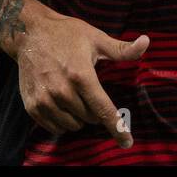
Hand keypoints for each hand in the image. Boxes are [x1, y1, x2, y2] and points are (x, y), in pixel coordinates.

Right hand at [13, 2, 149, 147]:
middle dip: (94, 109)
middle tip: (87, 89)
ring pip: (72, 125)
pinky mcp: (32, 106)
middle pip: (89, 118)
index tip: (127, 142)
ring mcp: (45, 100)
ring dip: (78, 117)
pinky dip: (62, 120)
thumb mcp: (96, 38)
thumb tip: (146, 42)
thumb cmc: (67, 34)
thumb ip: (122, 49)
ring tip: (73, 94)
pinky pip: (54, 127)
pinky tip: (60, 102)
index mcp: (81, 75)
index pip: (103, 109)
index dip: (117, 128)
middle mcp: (62, 91)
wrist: (30, 33)